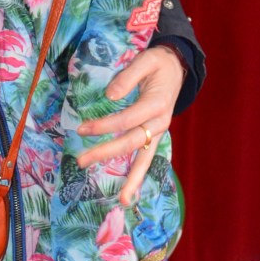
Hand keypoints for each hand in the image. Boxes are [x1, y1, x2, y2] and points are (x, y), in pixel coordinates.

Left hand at [77, 45, 183, 205]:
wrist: (178, 67)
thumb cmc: (159, 63)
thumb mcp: (146, 60)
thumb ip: (129, 76)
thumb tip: (110, 94)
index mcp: (157, 104)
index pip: (127, 120)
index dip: (104, 126)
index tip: (82, 129)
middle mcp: (160, 123)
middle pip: (131, 143)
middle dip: (106, 153)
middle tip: (80, 161)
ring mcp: (159, 132)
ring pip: (144, 159)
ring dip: (132, 179)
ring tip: (123, 200)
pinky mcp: (155, 136)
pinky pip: (146, 158)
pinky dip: (138, 175)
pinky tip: (129, 193)